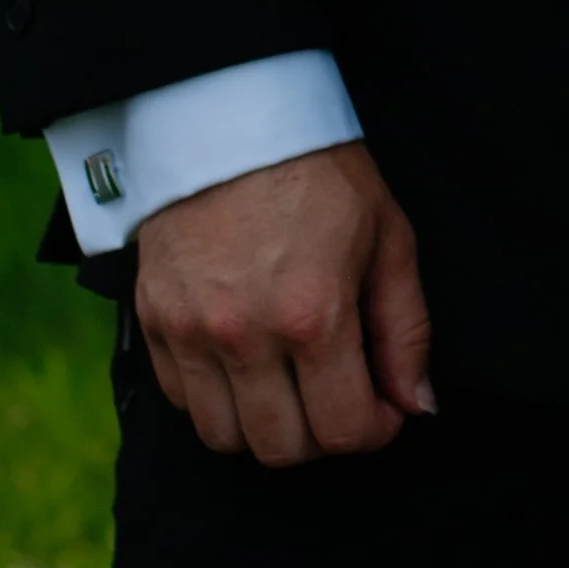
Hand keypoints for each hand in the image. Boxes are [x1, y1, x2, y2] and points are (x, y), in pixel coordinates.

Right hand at [133, 140, 434, 467]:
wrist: (230, 118)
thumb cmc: (320, 172)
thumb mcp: (388, 236)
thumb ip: (406, 329)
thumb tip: (416, 405)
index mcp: (313, 315)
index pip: (341, 430)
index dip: (373, 431)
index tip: (382, 408)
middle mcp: (245, 336)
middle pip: (281, 449)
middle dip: (321, 436)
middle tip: (338, 395)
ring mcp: (189, 333)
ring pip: (224, 436)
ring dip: (264, 425)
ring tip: (291, 384)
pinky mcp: (152, 322)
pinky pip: (181, 400)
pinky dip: (215, 398)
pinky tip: (244, 361)